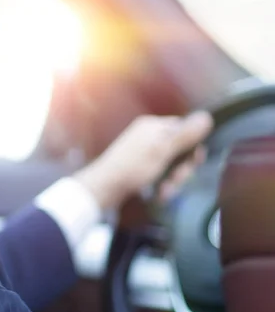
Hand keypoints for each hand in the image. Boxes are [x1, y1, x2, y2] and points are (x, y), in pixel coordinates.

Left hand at [73, 111, 212, 209]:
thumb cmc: (132, 167)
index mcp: (153, 125)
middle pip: (179, 150)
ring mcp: (143, 153)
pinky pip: (160, 174)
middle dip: (181, 169)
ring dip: (172, 181)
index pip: (184, 129)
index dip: (192, 147)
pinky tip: (159, 194)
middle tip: (174, 180)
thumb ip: (185, 135)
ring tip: (164, 191)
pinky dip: (162, 185)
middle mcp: (149, 136)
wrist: (104, 188)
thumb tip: (207, 117)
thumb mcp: (162, 150)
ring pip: (171, 165)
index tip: (194, 161)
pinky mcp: (139, 169)